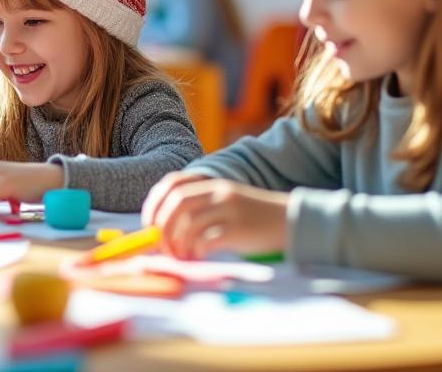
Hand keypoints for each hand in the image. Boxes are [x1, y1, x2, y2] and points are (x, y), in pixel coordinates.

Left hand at [141, 174, 289, 259]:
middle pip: (177, 203)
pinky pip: (207, 239)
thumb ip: (199, 210)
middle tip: (163, 246)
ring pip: (189, 222)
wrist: (292, 221)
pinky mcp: (239, 230)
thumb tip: (164, 231)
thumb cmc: (253, 219)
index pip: (172, 184)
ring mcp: (230, 209)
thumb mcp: (225, 204)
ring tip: (180, 255)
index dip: (154, 203)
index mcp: (212, 184)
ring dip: (177, 242)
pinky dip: (196, 250)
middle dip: (162, 226)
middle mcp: (219, 192)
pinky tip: (198, 257)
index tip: (149, 224)